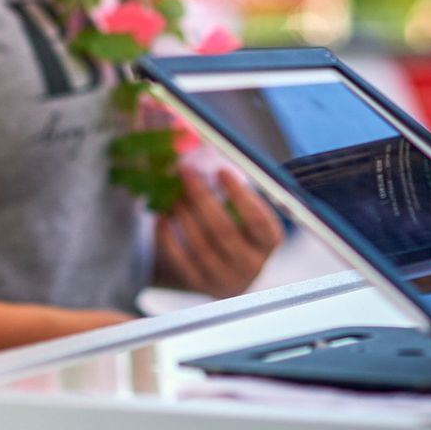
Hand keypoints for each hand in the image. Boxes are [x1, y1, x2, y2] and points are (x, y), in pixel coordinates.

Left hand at [154, 166, 284, 299]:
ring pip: (199, 244)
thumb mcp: (238, 207)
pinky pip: (179, 258)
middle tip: (184, 171)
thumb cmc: (231, 223)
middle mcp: (252, 265)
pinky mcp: (199, 285)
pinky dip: (167, 234)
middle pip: (224, 230)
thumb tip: (199, 144)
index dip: (240, 195)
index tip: (220, 170)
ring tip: (171, 191)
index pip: (259, 221)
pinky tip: (162, 215)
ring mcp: (225, 279)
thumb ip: (227, 183)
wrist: (218, 267)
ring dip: (182, 213)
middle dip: (201, 197)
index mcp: (268, 242)